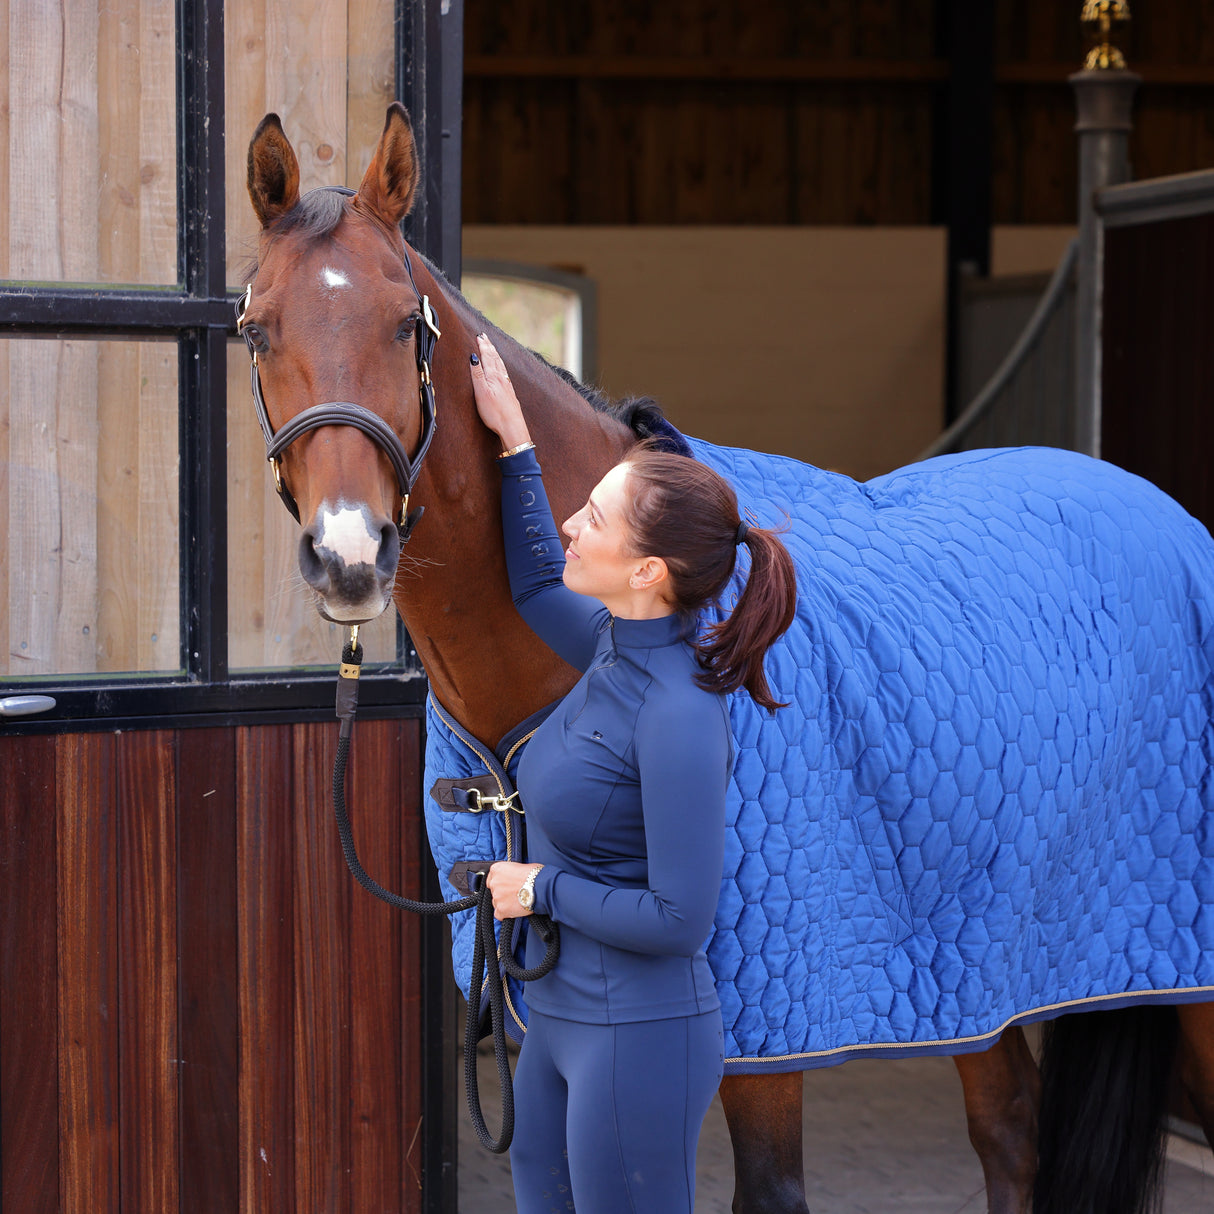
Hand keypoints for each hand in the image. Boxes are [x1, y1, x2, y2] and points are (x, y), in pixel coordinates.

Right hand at [470, 333, 530, 450]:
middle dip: (489, 346)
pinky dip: (501, 365)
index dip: (483, 346)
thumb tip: (473, 357)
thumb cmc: (495, 413)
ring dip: (495, 354)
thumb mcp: (481, 393)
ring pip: (501, 365)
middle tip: (484, 336)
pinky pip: (505, 373)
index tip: (479, 336)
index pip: (487, 357)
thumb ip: (477, 374)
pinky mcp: (510, 393)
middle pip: (495, 358)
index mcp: (493, 377)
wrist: (513, 427)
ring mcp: (507, 385)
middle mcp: (502, 378)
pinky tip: (502, 368)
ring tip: (492, 347)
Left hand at [485, 860, 539, 919]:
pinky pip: (499, 914)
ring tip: (518, 902)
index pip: (492, 877)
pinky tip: (514, 911)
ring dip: (505, 903)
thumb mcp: (522, 866)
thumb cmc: (535, 875)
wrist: (541, 887)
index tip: (507, 884)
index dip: (501, 882)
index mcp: (497, 869)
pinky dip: (506, 914)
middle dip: (503, 892)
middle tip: (515, 893)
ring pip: (496, 903)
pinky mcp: (501, 909)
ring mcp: (496, 897)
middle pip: (494, 890)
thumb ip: (513, 872)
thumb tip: (515, 876)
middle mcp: (494, 882)